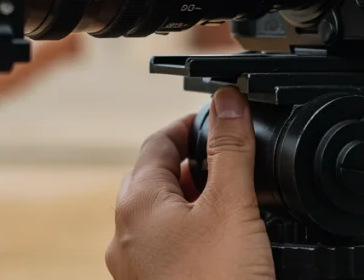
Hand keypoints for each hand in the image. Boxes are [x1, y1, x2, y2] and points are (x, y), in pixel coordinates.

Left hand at [106, 87, 274, 279]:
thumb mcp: (233, 207)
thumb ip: (231, 149)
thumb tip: (228, 100)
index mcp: (136, 203)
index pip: (159, 142)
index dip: (192, 125)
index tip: (222, 119)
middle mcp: (126, 234)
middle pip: (158, 177)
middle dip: (197, 163)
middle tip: (235, 160)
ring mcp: (136, 269)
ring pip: (164, 216)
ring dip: (197, 200)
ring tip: (237, 201)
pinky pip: (170, 249)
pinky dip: (196, 235)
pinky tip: (226, 244)